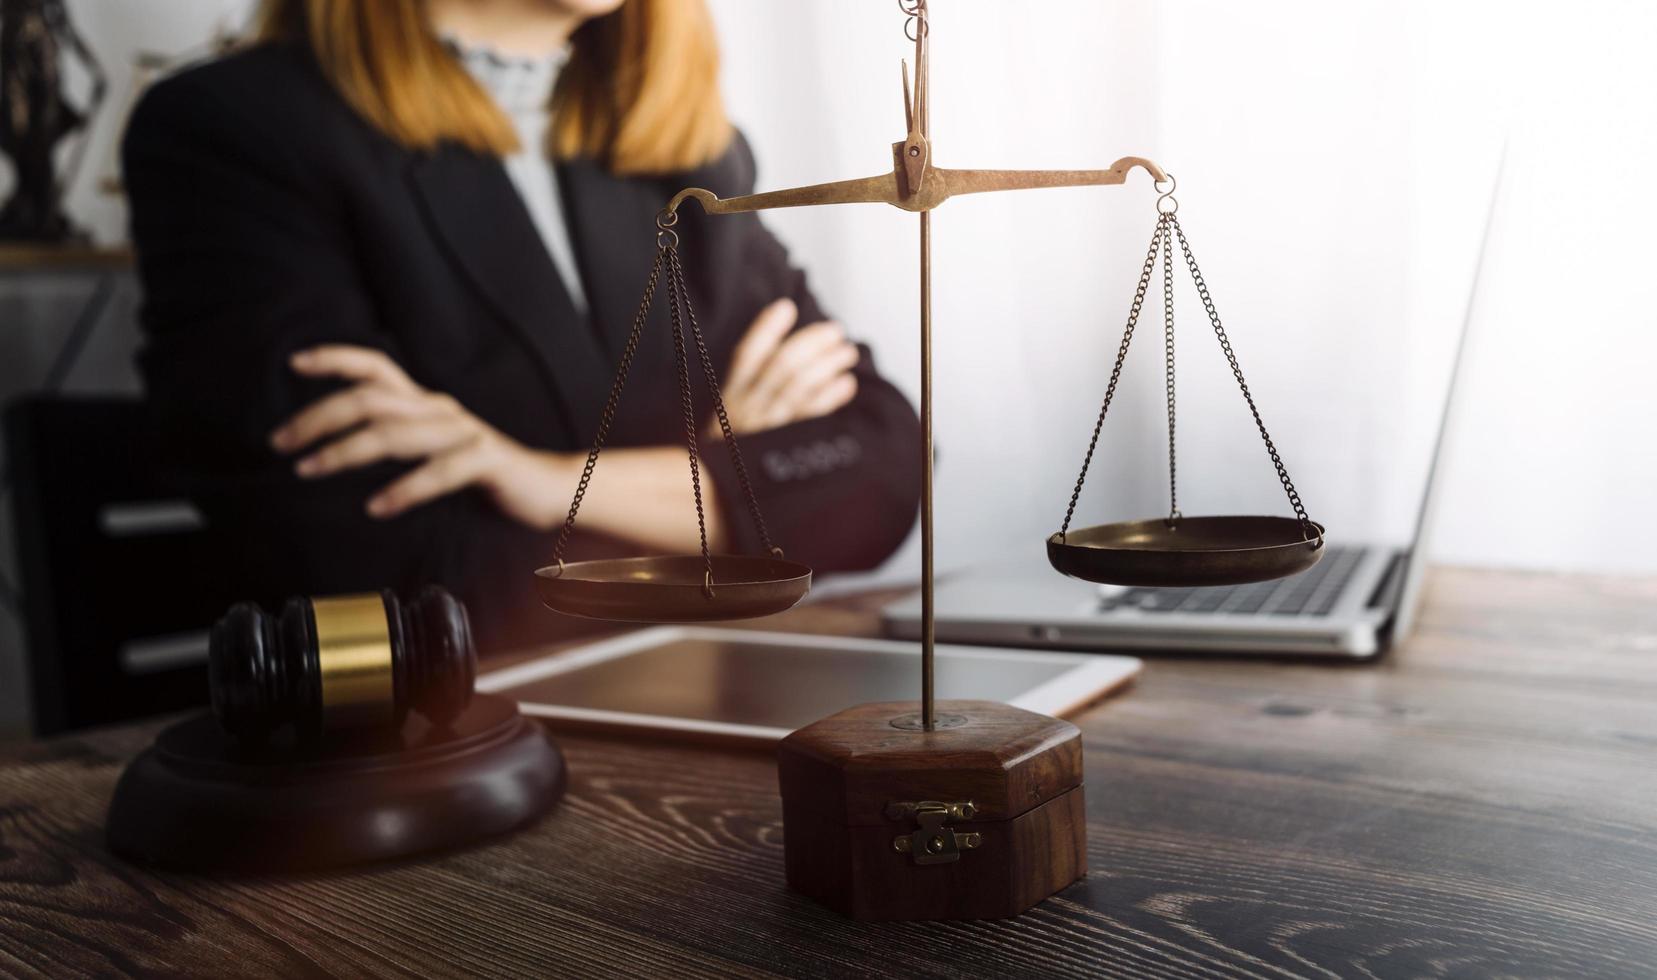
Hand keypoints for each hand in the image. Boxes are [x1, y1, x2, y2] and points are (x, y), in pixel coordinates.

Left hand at [269, 345, 564, 525]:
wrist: (549, 490)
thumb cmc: (484, 476)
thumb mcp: (433, 451)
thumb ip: (397, 443)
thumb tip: (336, 451)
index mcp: (425, 405)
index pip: (376, 367)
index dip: (335, 358)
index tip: (294, 363)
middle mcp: (440, 410)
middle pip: (370, 399)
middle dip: (318, 417)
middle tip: (281, 444)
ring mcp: (464, 434)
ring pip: (394, 433)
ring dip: (344, 451)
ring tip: (309, 470)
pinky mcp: (486, 461)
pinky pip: (439, 472)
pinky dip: (403, 489)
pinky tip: (376, 507)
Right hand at [718, 298, 859, 434]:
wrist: (722, 494)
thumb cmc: (732, 448)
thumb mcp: (728, 413)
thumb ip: (749, 382)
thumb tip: (781, 343)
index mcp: (731, 395)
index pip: (746, 354)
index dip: (766, 328)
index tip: (787, 307)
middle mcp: (747, 408)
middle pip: (781, 365)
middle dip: (812, 342)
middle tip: (835, 331)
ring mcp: (766, 427)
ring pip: (799, 385)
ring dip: (828, 364)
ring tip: (847, 353)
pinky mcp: (784, 446)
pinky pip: (811, 416)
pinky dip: (831, 396)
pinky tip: (846, 383)